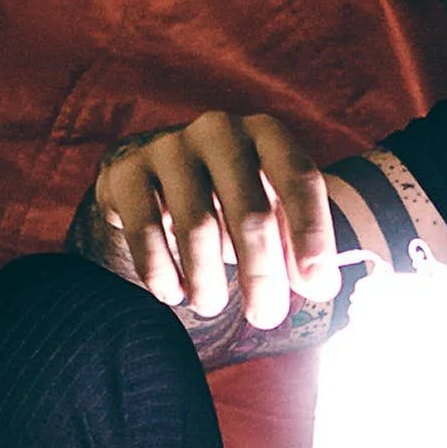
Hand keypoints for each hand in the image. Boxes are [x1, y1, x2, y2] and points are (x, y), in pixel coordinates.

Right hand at [96, 112, 336, 330]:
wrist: (154, 178)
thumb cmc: (228, 201)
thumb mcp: (270, 213)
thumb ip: (297, 247)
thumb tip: (320, 286)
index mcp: (266, 134)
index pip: (300, 178)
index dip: (313, 234)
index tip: (317, 287)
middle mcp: (219, 130)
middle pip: (250, 213)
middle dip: (262, 275)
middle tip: (266, 317)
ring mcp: (168, 147)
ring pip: (198, 227)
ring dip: (208, 281)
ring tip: (211, 306)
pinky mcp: (126, 172)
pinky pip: (146, 231)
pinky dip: (162, 272)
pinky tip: (173, 293)